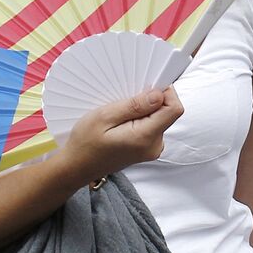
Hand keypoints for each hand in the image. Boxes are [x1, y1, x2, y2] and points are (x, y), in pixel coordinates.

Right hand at [59, 87, 183, 183]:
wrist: (78, 166)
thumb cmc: (86, 143)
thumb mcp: (104, 117)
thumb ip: (134, 106)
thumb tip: (159, 95)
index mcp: (145, 137)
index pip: (174, 109)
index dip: (166, 92)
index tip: (148, 86)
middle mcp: (154, 146)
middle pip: (167, 112)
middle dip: (151, 101)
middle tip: (126, 101)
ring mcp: (152, 149)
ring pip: (159, 118)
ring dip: (144, 110)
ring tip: (120, 114)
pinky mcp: (147, 148)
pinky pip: (152, 126)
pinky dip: (141, 119)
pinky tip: (122, 121)